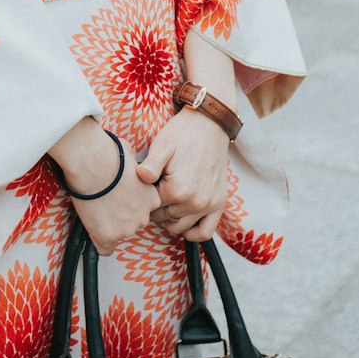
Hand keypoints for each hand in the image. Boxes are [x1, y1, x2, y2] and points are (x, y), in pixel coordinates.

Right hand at [49, 119, 157, 255]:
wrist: (91, 162)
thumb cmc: (108, 153)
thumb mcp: (130, 154)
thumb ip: (135, 165)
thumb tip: (129, 157)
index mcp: (151, 198)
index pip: (145, 210)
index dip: (131, 202)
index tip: (121, 196)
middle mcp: (142, 217)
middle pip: (133, 222)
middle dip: (122, 214)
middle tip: (107, 200)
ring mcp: (125, 229)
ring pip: (118, 233)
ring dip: (109, 224)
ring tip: (96, 206)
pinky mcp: (107, 236)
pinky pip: (104, 248)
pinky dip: (99, 240)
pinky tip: (93, 229)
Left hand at [136, 106, 229, 241]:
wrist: (209, 124)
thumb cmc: (182, 133)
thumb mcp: (161, 146)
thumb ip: (150, 166)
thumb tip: (139, 178)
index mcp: (177, 190)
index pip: (152, 207)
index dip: (145, 196)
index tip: (145, 185)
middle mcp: (195, 202)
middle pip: (165, 218)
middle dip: (157, 207)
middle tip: (155, 190)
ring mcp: (209, 205)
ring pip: (181, 227)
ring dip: (171, 218)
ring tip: (167, 200)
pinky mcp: (219, 203)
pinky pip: (206, 231)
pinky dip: (193, 233)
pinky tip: (184, 222)